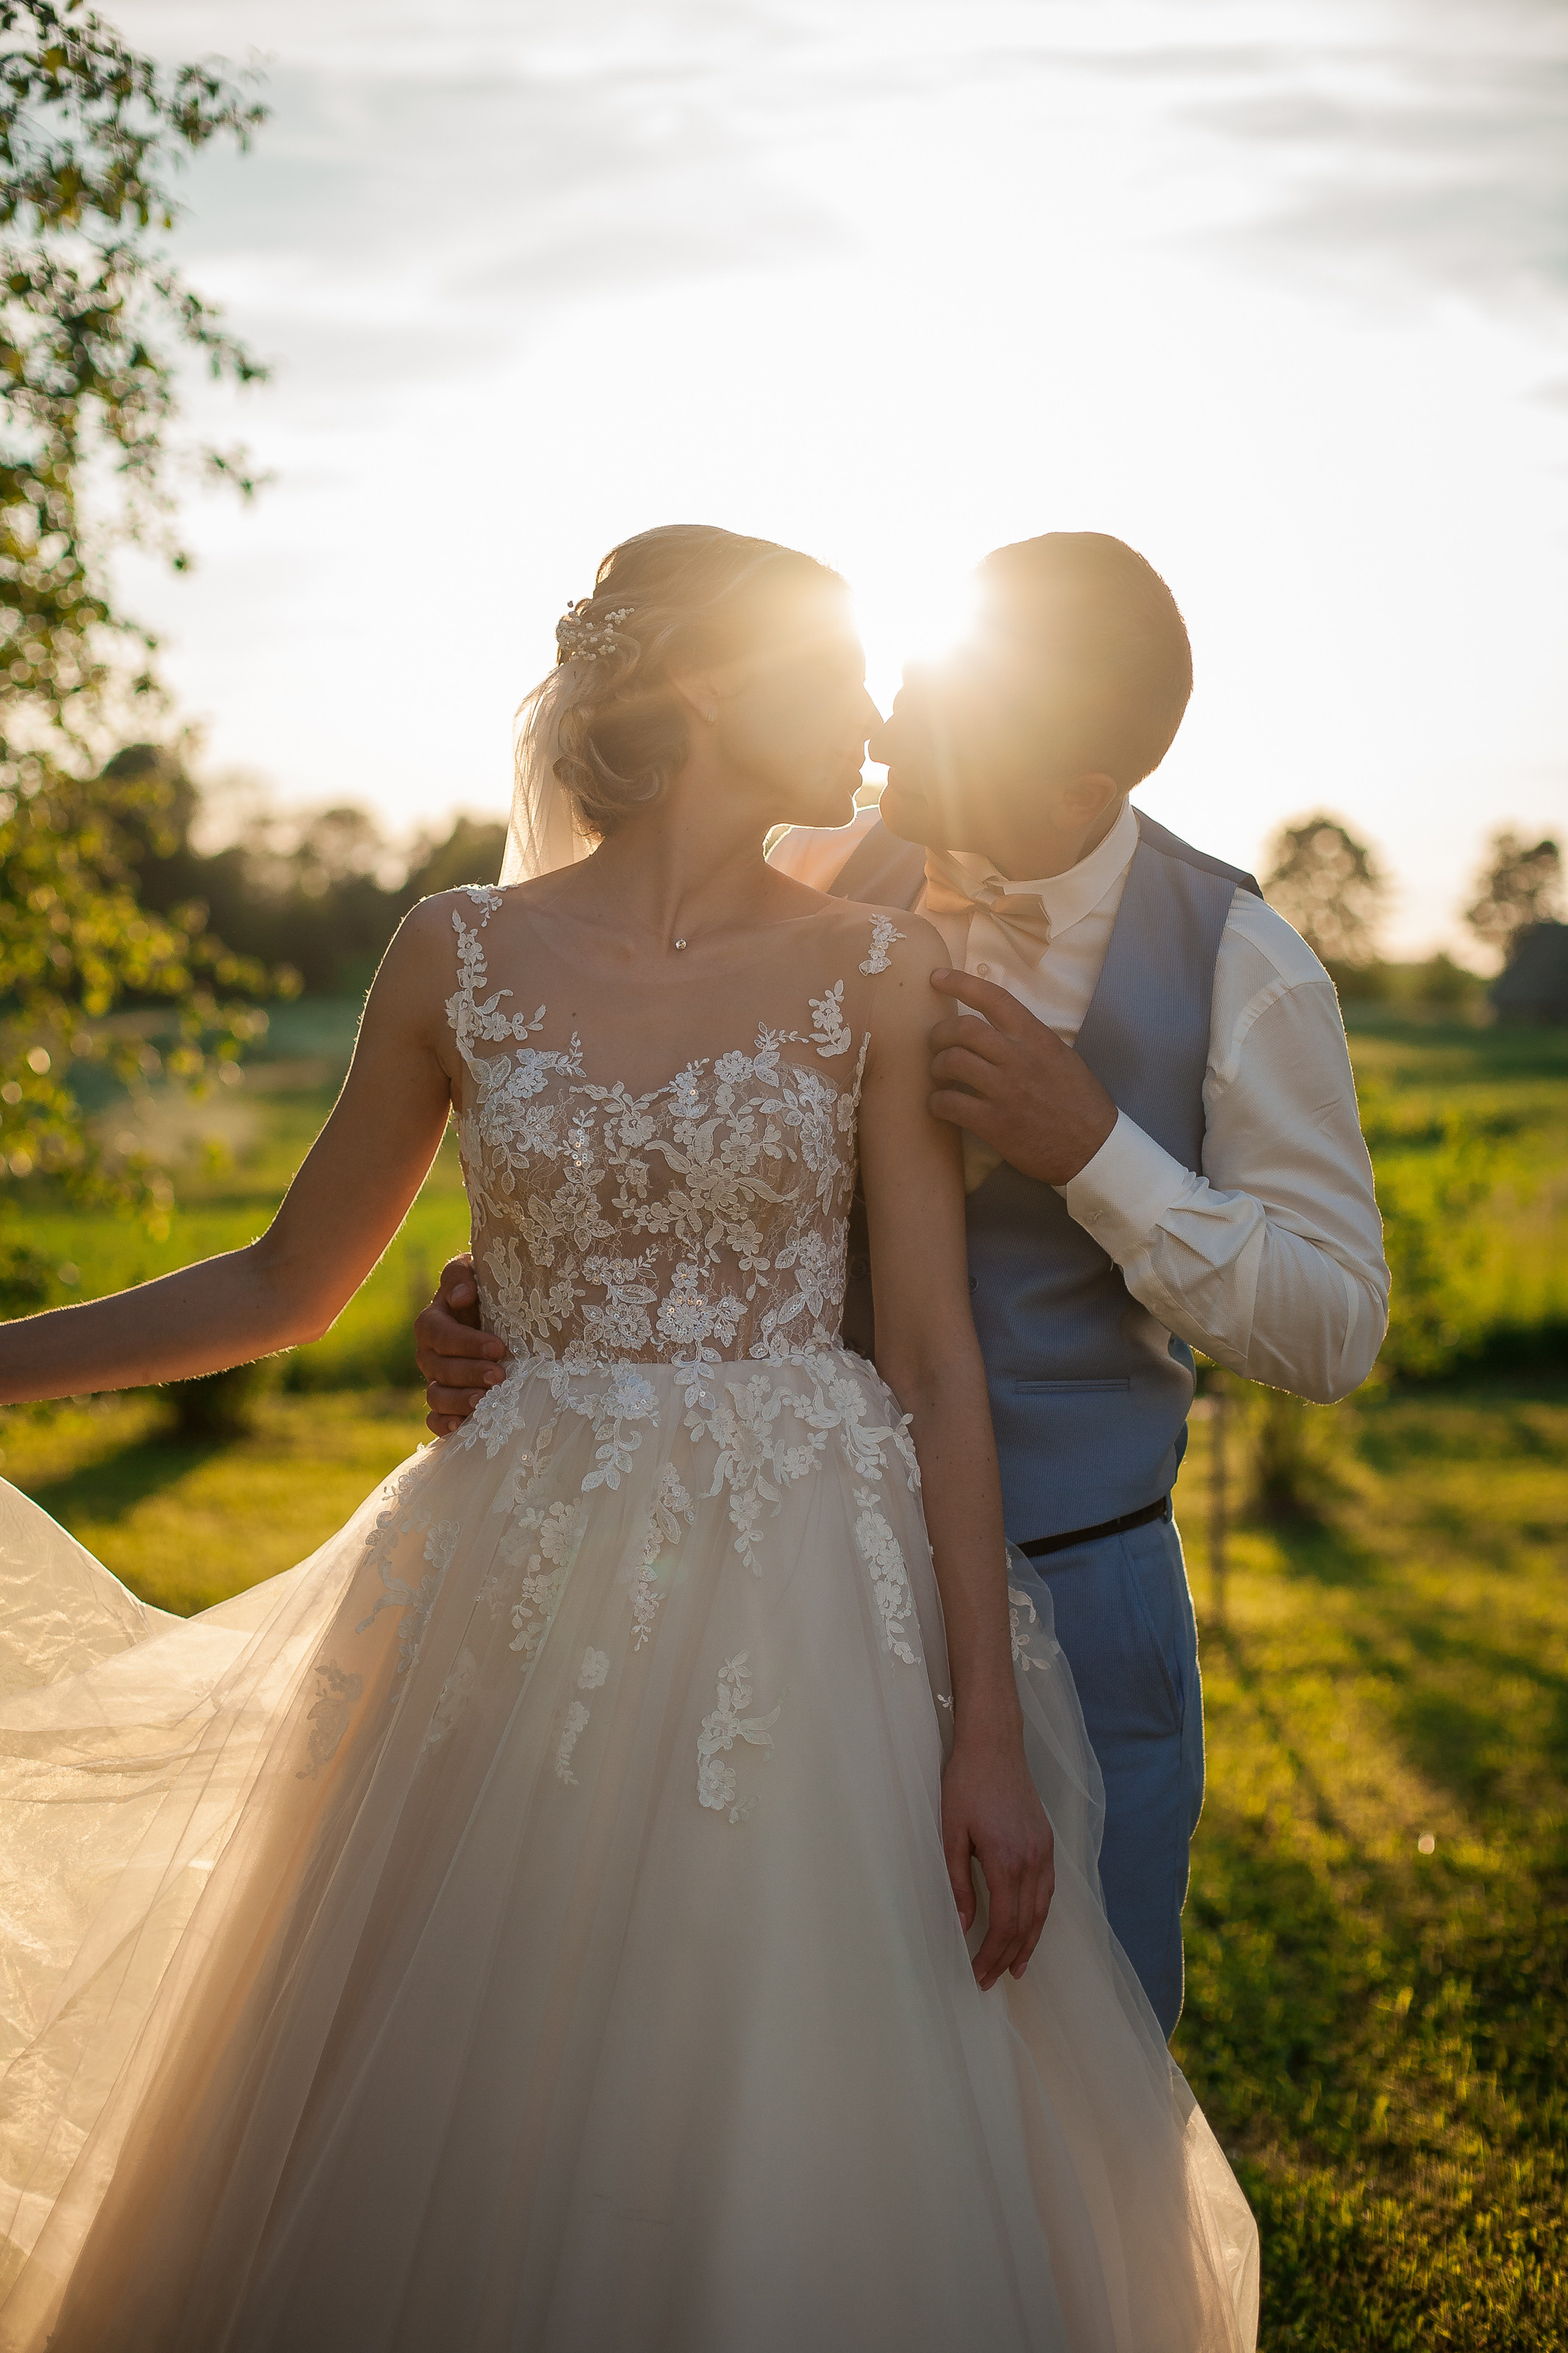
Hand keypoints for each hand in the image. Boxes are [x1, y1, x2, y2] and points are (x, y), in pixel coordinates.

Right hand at [416, 1253, 506, 1434]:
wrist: (505, 1317)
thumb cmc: (490, 1290)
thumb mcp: (477, 1271)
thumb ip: (461, 1274)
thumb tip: (461, 1296)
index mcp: (433, 1321)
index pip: (438, 1333)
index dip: (465, 1343)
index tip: (498, 1347)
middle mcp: (429, 1353)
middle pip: (438, 1367)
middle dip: (468, 1373)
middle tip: (499, 1375)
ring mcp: (436, 1380)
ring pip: (435, 1396)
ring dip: (459, 1401)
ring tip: (486, 1402)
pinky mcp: (446, 1404)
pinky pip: (435, 1419)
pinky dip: (444, 1425)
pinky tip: (463, 1426)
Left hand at [928, 968, 1117, 1187]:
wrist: (1094, 1149)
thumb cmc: (1080, 1103)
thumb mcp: (1062, 1058)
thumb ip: (1029, 1040)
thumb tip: (996, 1028)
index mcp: (1037, 1038)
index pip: (994, 998)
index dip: (960, 983)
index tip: (936, 978)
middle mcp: (1020, 1059)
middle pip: (963, 1028)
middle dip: (939, 1033)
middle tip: (935, 1043)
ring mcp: (1006, 1091)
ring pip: (952, 1062)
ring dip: (937, 1066)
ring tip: (939, 1075)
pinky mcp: (995, 1124)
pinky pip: (950, 1104)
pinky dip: (937, 1102)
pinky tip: (940, 1105)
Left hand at [941, 1734, 1055, 1988]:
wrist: (995, 1745)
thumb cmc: (966, 1785)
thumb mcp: (951, 1833)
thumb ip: (958, 1882)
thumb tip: (963, 1924)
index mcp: (1006, 1861)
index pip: (1004, 1924)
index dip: (992, 1954)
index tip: (978, 1974)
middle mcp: (1032, 1861)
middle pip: (1026, 1924)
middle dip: (1008, 1956)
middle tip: (991, 1980)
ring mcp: (1044, 1851)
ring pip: (1042, 1910)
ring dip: (1029, 1942)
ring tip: (1016, 1967)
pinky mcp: (1047, 1842)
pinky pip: (1048, 1890)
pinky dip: (1040, 1915)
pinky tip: (1030, 1927)